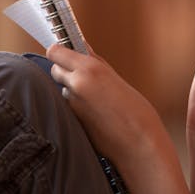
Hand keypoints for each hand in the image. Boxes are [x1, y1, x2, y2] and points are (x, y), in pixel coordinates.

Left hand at [47, 43, 189, 193]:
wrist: (139, 143)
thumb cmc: (135, 111)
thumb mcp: (115, 79)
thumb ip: (95, 65)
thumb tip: (81, 50)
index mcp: (89, 69)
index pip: (56, 51)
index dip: (58, 51)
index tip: (63, 51)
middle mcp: (76, 84)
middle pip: (55, 69)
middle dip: (64, 70)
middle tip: (80, 75)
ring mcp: (72, 104)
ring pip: (63, 88)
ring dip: (71, 90)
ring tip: (95, 99)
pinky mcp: (71, 120)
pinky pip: (68, 106)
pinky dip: (76, 106)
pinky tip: (94, 113)